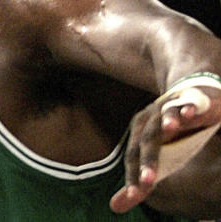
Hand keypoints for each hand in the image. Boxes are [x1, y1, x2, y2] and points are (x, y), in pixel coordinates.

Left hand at [110, 80, 220, 212]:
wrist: (185, 98)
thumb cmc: (170, 134)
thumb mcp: (155, 157)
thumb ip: (139, 181)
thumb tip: (114, 207)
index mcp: (139, 133)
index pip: (133, 157)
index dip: (133, 176)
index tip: (134, 195)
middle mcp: (149, 119)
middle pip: (148, 139)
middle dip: (149, 160)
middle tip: (149, 181)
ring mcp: (168, 107)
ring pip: (166, 115)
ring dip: (169, 120)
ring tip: (172, 128)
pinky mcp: (188, 100)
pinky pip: (187, 103)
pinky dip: (188, 107)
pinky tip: (190, 114)